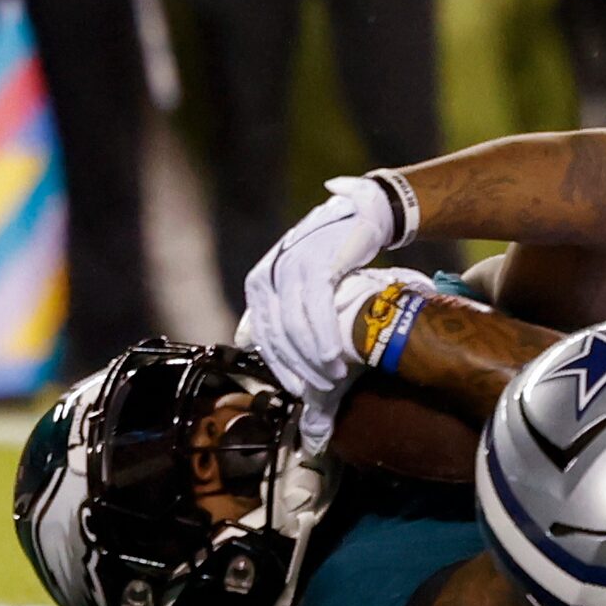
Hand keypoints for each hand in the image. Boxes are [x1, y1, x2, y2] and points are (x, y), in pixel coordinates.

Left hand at [242, 176, 400, 397]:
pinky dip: (325, 337)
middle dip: (300, 367)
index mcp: (259, 283)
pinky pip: (317, 310)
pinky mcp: (316, 265)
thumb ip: (273, 310)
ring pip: (296, 326)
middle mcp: (269, 275)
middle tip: (321, 385)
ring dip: (315, 357)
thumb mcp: (295, 280)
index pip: (264, 335)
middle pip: (278, 335)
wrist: (360, 216)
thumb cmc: (330, 254)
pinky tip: (335, 355)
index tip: (299, 389)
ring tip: (333, 375)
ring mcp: (290, 269)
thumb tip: (245, 340)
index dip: (281, 366)